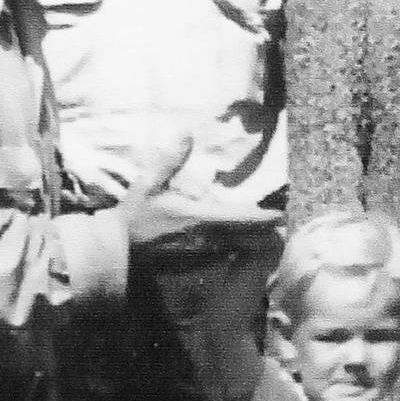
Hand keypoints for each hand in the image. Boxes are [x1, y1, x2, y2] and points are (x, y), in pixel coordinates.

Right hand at [118, 139, 277, 253]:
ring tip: (266, 231)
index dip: (266, 216)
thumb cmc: (134, 218)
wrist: (115, 254)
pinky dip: (235, 249)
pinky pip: (223, 258)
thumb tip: (185, 131)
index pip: (244, 218)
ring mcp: (203, 258)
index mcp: (201, 219)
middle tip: (280, 219)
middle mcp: (209, 241)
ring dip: (252, 240)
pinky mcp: (196, 268)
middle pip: (249, 237)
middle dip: (265, 229)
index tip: (283, 211)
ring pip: (238, 249)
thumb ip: (170, 160)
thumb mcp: (148, 184)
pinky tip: (238, 243)